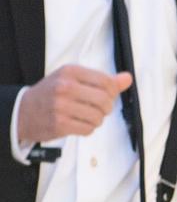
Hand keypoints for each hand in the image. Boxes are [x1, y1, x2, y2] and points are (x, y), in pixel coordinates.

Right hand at [17, 66, 132, 143]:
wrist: (23, 111)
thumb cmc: (50, 93)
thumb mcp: (73, 79)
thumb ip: (101, 80)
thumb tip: (127, 78)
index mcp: (70, 72)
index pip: (106, 81)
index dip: (113, 92)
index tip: (107, 96)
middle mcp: (65, 87)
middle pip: (105, 100)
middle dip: (106, 108)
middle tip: (98, 109)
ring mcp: (62, 106)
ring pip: (98, 117)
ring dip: (97, 120)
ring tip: (86, 117)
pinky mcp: (60, 124)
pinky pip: (88, 129)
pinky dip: (87, 129)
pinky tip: (78, 124)